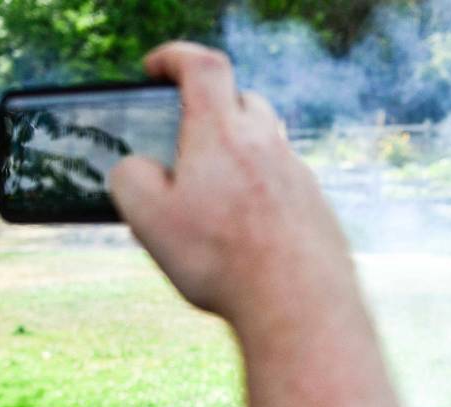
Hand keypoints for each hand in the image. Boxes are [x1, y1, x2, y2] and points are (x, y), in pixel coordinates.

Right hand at [109, 41, 348, 327]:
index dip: (175, 57)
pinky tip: (251, 231)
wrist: (300, 305)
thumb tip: (140, 169)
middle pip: (244, 102)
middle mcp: (269, 145)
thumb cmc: (222, 260)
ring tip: (216, 195)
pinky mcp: (320, 209)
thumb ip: (130, 179)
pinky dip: (266, 194)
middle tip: (189, 138)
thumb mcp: (148, 220)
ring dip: (243, 156)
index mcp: (223, 133)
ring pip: (269, 146)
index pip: (202, 67)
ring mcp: (301, 176)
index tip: (156, 69)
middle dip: (215, 108)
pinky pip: (288, 186)